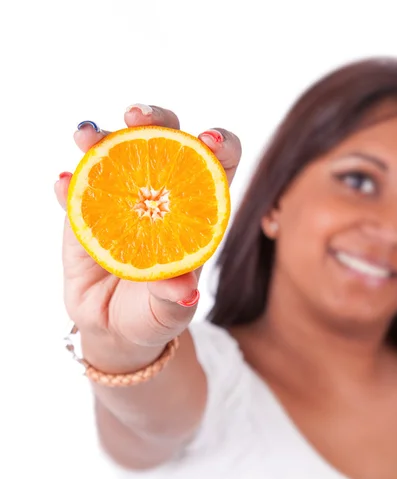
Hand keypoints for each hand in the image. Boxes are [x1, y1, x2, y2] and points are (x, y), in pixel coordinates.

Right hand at [55, 105, 241, 369]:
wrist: (114, 328)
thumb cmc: (153, 315)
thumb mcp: (169, 313)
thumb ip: (176, 299)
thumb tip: (185, 290)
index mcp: (195, 212)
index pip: (216, 163)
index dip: (218, 144)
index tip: (206, 141)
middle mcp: (160, 196)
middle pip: (164, 140)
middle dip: (155, 119)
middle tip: (136, 117)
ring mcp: (121, 199)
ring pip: (115, 153)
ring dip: (100, 136)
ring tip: (87, 136)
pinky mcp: (85, 212)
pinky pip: (76, 191)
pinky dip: (69, 184)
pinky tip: (64, 185)